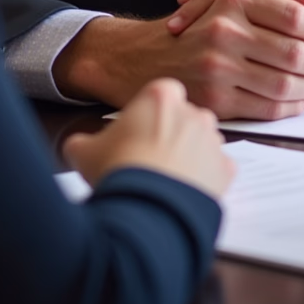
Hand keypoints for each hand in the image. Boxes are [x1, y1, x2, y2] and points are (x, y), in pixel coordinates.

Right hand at [52, 0, 303, 119]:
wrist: (143, 59)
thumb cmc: (191, 30)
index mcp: (231, 0)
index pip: (292, 15)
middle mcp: (224, 31)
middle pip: (293, 52)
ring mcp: (218, 67)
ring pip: (284, 83)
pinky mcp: (214, 98)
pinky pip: (267, 107)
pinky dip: (292, 107)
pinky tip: (303, 102)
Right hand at [62, 77, 233, 200]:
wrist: (144, 210)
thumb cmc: (118, 172)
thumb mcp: (83, 151)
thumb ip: (83, 141)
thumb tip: (78, 146)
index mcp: (162, 96)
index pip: (162, 93)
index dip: (149, 113)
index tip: (138, 129)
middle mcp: (194, 112)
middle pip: (184, 117)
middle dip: (170, 134)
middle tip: (148, 158)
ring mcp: (212, 140)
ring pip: (203, 142)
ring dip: (189, 155)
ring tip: (164, 178)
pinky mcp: (225, 170)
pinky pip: (218, 169)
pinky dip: (206, 178)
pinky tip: (184, 190)